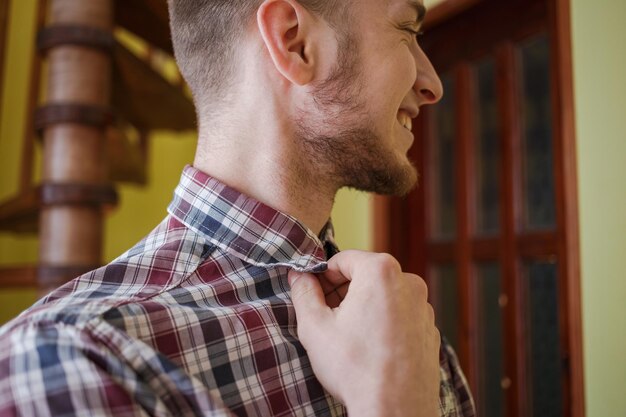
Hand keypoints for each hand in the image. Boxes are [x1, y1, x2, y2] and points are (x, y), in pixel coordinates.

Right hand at [288, 250, 439, 416]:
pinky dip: (383, 322)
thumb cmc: (355, 368)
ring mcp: (424, 307)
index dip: (323, 275)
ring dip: (363, 307)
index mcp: (381, 272)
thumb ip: (304, 293)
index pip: (343, 259)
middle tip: (325, 316)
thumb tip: (299, 276)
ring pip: (384, 296)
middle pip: (366, 275)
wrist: (395, 410)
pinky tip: (369, 347)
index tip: (312, 293)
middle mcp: (409, 283)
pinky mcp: (430, 330)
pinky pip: (400, 315)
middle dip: (343, 291)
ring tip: (347, 335)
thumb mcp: (315, 326)